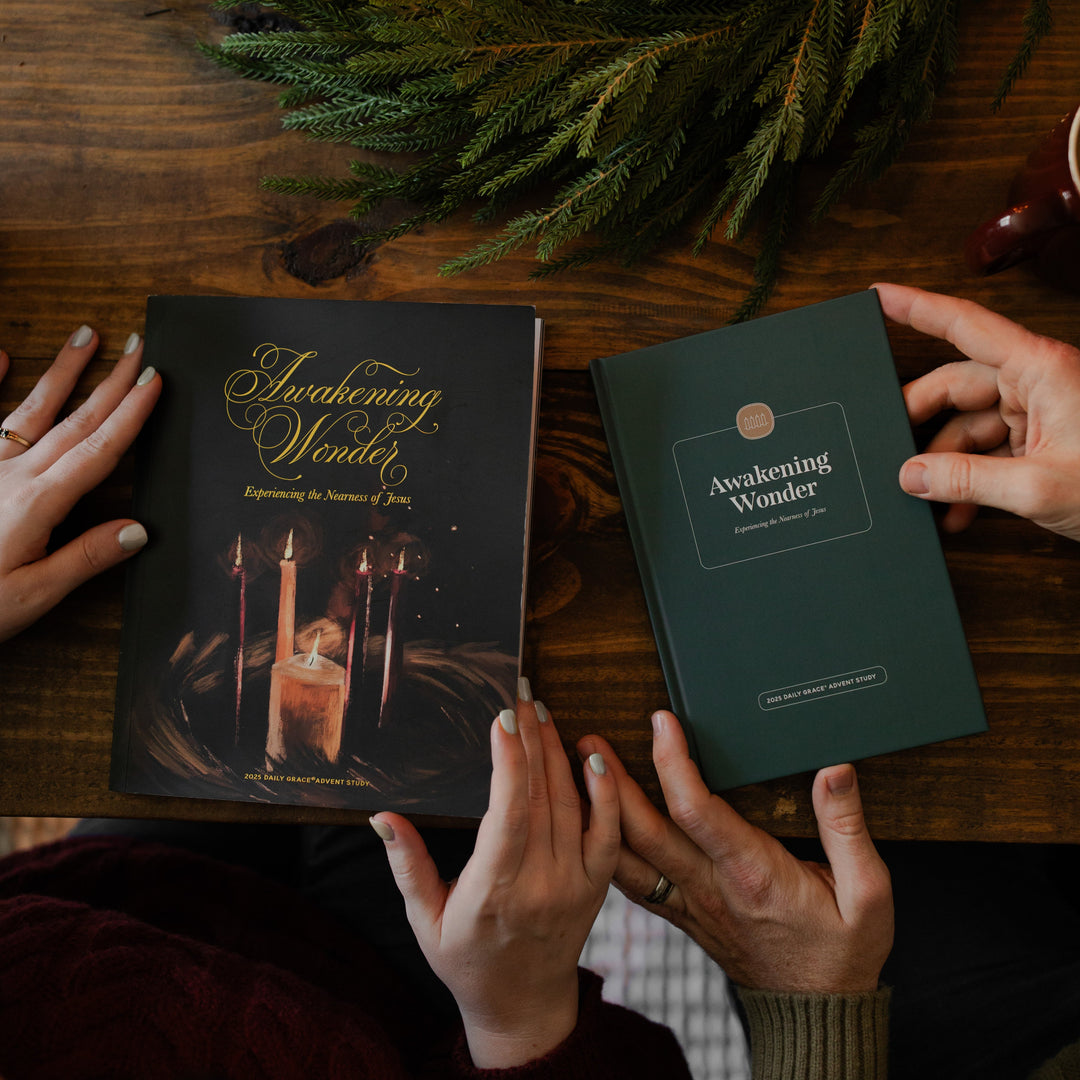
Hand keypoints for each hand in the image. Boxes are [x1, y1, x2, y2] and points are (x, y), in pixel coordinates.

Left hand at [0, 327, 160, 641]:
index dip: (131, 414)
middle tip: (138, 349)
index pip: (98, 450)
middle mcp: (12, 474)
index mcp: (38, 503)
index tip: (154, 381)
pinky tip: (0, 355)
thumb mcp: (33, 595)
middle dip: (111, 382)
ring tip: (86, 336)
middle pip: (73, 420)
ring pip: (31, 409)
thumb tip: (139, 530)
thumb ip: (85, 558)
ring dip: (63, 372)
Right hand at [371, 688, 619, 1067]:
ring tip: (543, 713)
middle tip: (520, 694)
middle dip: (530, 738)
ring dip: (558, 752)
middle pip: (540, 796)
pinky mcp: (596, 886)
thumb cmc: (465, 960)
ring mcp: (574, 885)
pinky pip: (608, 832)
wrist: (522, 1005)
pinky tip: (594, 757)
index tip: (501, 718)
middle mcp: (539, 885)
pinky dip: (605, 793)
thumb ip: (406, 864)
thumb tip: (382, 816)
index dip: (508, 762)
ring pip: (571, 804)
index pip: (507, 814)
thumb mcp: (423, 919)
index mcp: (492, 891)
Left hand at [580, 711, 892, 993]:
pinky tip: (590, 825)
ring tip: (576, 771)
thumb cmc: (842, 952)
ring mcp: (689, 903)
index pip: (696, 811)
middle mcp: (709, 886)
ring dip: (598, 813)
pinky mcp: (682, 913)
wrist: (816, 1012)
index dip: (672, 762)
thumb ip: (849, 829)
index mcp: (751, 873)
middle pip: (644, 831)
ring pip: (628, 857)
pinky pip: (632, 881)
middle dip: (612, 782)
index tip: (661, 722)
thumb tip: (835, 772)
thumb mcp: (869, 894)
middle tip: (588, 739)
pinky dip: (606, 849)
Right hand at [875, 282, 1079, 540]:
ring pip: (967, 423)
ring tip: (930, 499)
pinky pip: (988, 451)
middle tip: (888, 446)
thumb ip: (966, 480)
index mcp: (1041, 368)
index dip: (917, 308)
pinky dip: (969, 480)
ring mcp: (1039, 411)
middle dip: (920, 419)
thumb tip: (912, 476)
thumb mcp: (1037, 487)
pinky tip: (958, 510)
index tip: (879, 297)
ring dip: (945, 464)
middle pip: (955, 383)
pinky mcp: (1041, 440)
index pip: (964, 325)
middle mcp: (1038, 381)